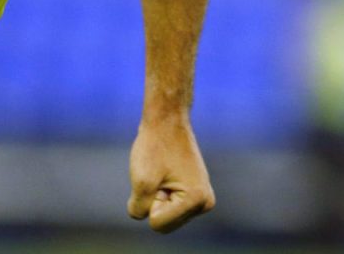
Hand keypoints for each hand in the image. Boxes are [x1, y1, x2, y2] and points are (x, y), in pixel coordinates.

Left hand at [126, 116, 214, 232]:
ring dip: (157, 196)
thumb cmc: (155, 146)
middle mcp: (205, 203)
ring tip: (163, 172)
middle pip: (164, 223)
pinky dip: (161, 192)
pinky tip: (167, 172)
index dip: (150, 200)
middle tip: (160, 174)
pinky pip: (168, 206)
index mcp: (197, 200)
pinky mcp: (196, 193)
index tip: (159, 175)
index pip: (157, 223)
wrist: (167, 120)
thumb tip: (145, 215)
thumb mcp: (140, 181)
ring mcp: (202, 199)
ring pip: (165, 215)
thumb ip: (138, 209)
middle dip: (154, 201)